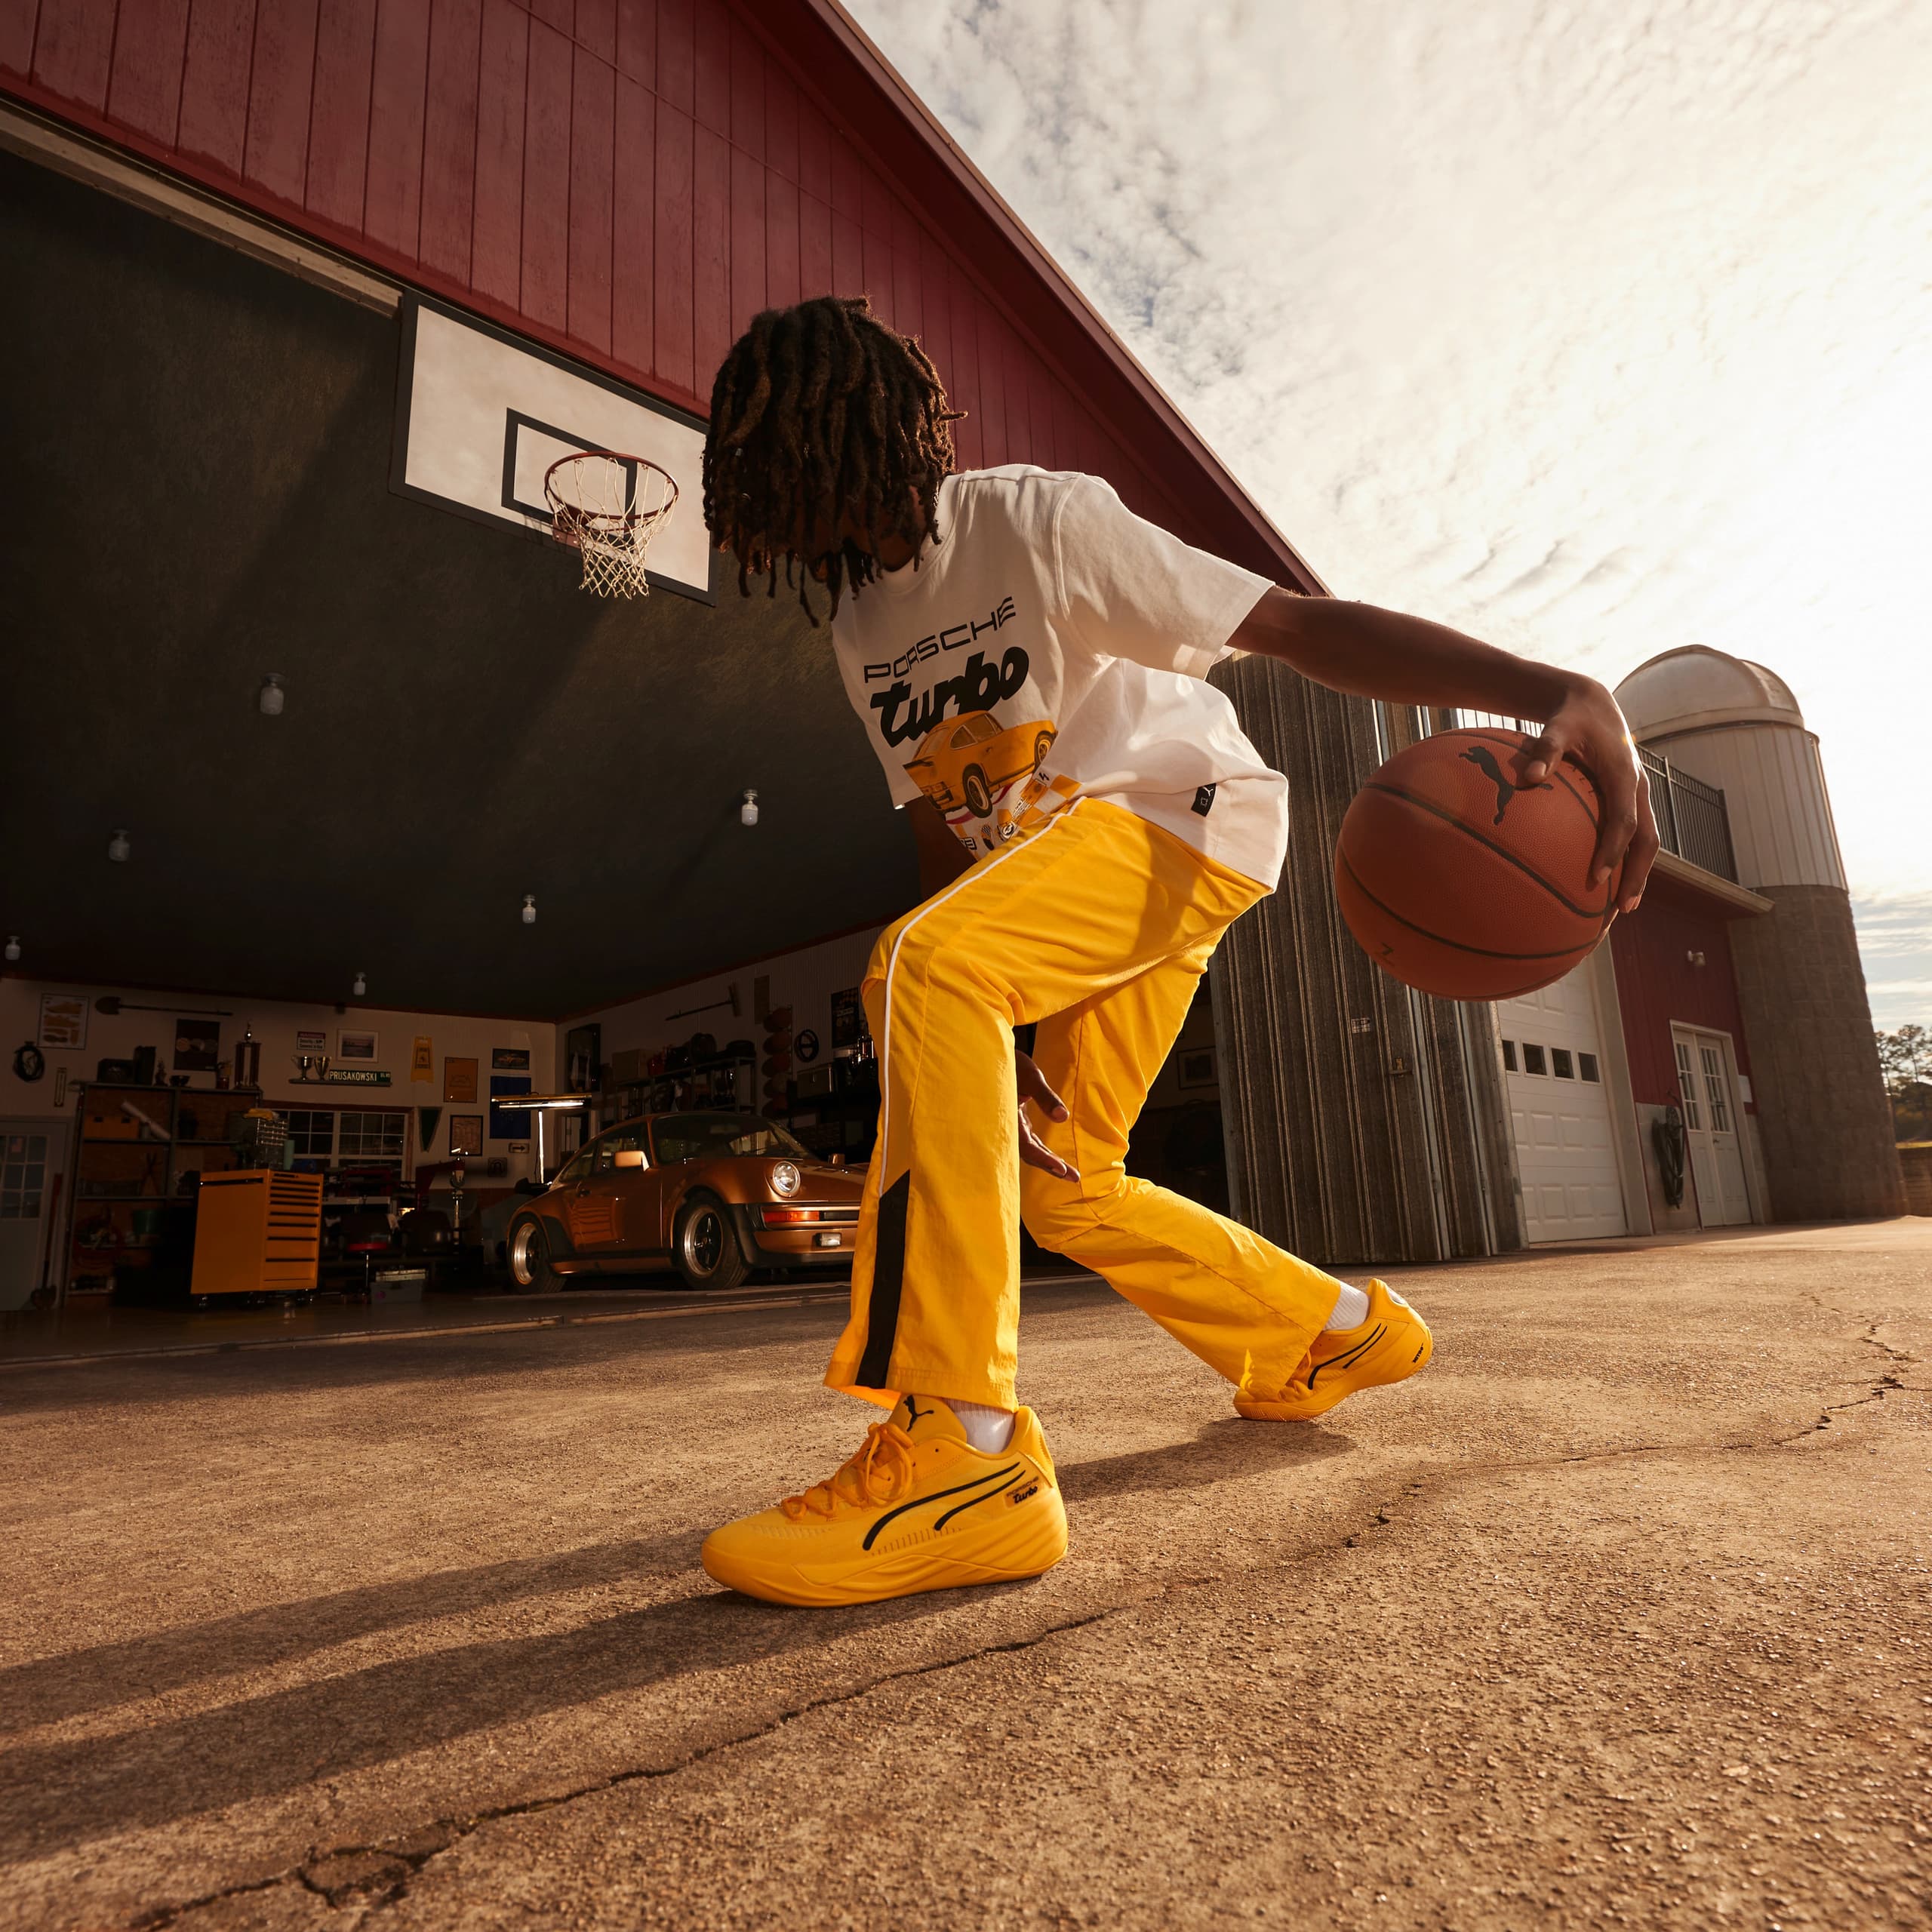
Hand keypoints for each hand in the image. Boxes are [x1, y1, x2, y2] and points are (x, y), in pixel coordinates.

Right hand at [1016, 1051, 1079, 1180]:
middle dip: (1052, 1167)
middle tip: (1074, 1178)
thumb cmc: (1009, 1062)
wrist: (989, 1054)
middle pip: (1030, 1153)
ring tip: (1069, 1173)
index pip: (1026, 1146)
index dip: (1043, 1159)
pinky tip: (1053, 1157)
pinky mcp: (1015, 1119)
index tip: (1061, 1169)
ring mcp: (1011, 1123)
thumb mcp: (1030, 1076)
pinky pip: (1028, 1140)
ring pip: (1029, 1148)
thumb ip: (1046, 1097)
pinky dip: (1040, 1150)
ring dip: (1048, 1161)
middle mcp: (1008, 1125)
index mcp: (1007, 1117)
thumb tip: (1063, 1117)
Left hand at [1519, 681, 1658, 913]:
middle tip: (1623, 908)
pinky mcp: (1630, 799)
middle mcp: (1637, 787)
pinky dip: (1626, 859)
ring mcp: (1637, 794)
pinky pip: (1634, 834)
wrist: (1591, 703)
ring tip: (1622, 908)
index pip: (1624, 820)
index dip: (1613, 850)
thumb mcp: (1556, 727)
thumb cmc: (1570, 717)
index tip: (1598, 877)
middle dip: (1637, 875)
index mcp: (1623, 774)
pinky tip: (1607, 883)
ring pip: (1646, 841)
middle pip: (1647, 840)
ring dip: (1637, 874)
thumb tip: (1527, 777)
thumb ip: (1544, 750)